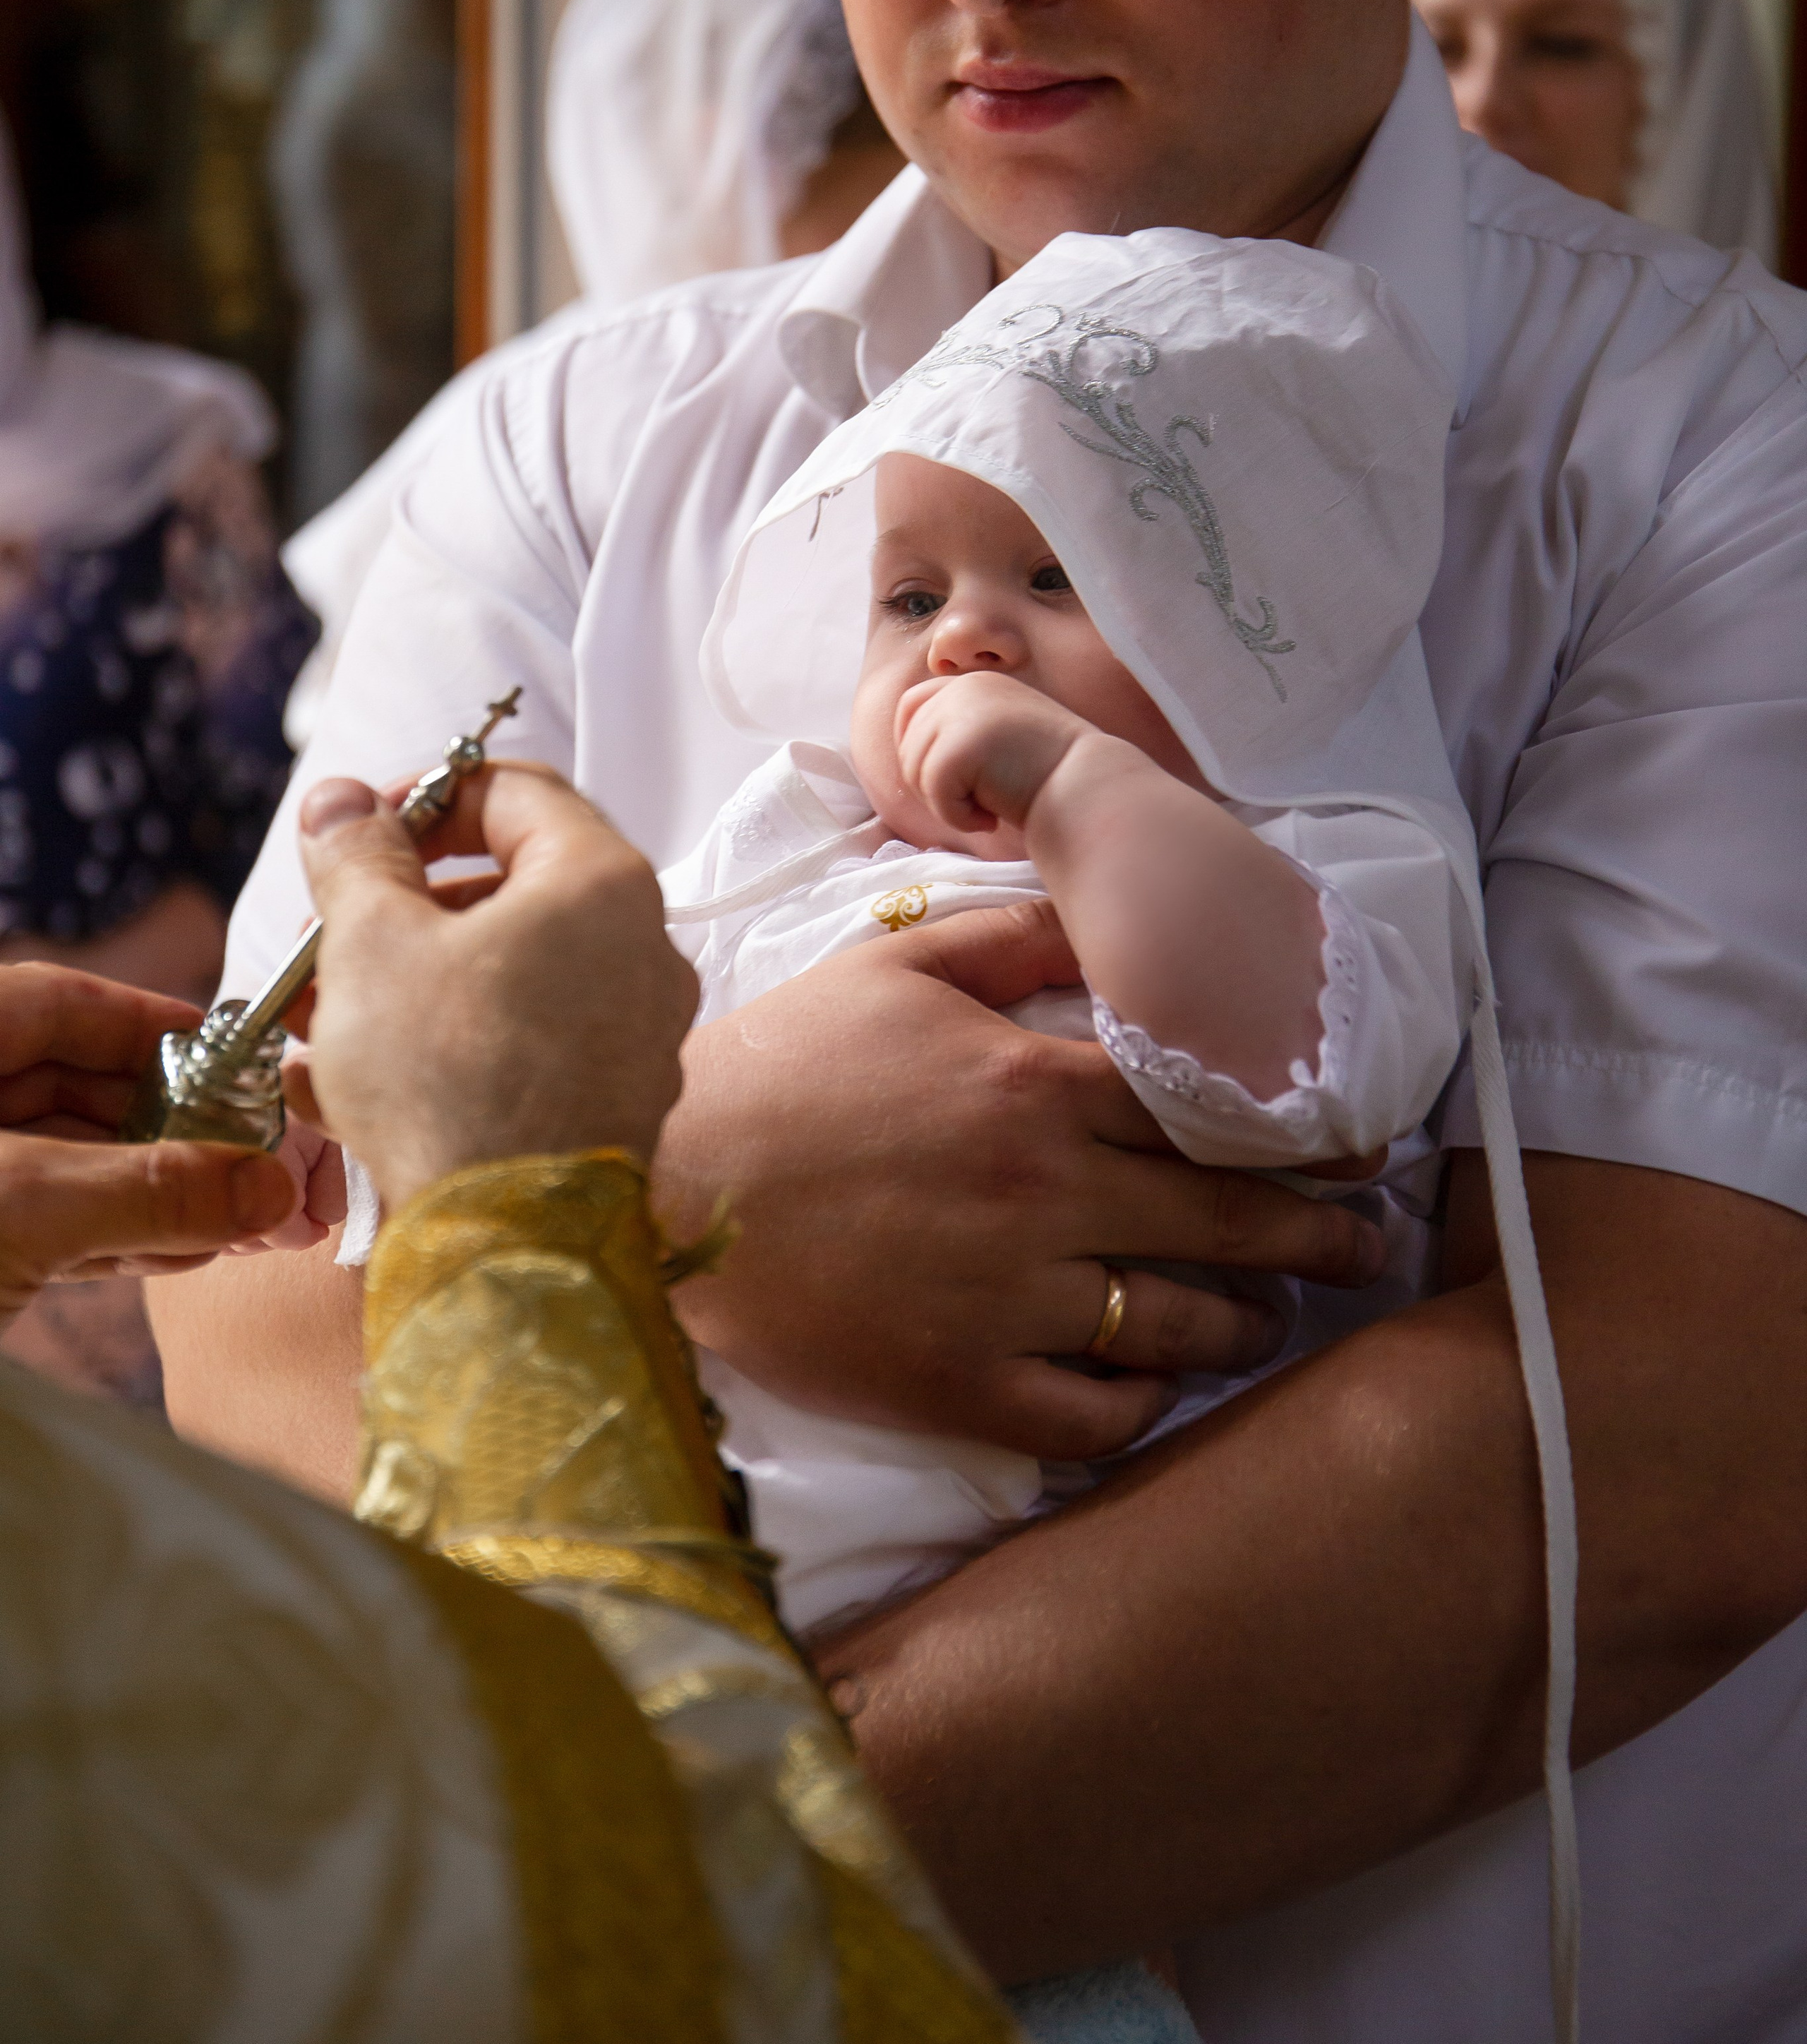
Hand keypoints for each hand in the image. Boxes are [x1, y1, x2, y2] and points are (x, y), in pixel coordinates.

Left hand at [0, 962, 297, 1323]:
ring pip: (70, 1163)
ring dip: (159, 1195)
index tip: (234, 1060)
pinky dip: (116, 1238)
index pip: (61, 1001)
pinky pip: (47, 1223)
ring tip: (240, 1221)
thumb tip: (270, 1187)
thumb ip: (148, 1191)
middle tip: (255, 1164)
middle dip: (174, 1130)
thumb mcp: (18, 1206)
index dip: (153, 1025)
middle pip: (78, 1087)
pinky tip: (184, 1252)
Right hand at [296, 762, 697, 1210]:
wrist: (506, 1248)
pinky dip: (444, 1047)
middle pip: (511, 887)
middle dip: (400, 907)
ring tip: (313, 1018)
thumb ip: (357, 856)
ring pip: (506, 975)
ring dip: (405, 982)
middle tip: (325, 930)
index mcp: (603, 883)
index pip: (516, 789)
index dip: (426, 795)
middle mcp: (644, 950)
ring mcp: (637, 1033)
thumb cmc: (449, 1081)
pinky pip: (521, 1046)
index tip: (357, 829)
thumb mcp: (373, 942)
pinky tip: (353, 1085)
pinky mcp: (614, 1102)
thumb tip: (342, 800)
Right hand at [656, 900, 1384, 1460]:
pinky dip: (1142, 1410)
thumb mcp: (893, 966)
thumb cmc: (781, 1067)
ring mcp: (1007, 1299)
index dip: (1300, 1133)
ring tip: (1275, 1324)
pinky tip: (1161, 1392)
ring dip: (1247, 1328)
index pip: (1211, 1112)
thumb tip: (1108, 916)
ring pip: (1177, 1328)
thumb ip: (1015, 935)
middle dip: (1321, 1238)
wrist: (660, 1184)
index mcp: (1034, 1085)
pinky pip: (1093, 1417)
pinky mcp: (961, 1387)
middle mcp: (1043, 1193)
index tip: (1357, 1150)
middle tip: (1371, 1249)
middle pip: (1226, 1221)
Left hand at [894, 672, 1086, 836]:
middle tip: (980, 800)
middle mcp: (965, 687)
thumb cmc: (1048, 775)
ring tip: (990, 806)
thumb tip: (905, 752)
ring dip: (947, 804)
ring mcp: (963, 711)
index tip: (948, 779)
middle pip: (908, 746)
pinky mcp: (962, 744)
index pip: (910, 706)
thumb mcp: (998, 734)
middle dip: (935, 786)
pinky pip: (932, 790)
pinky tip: (991, 818)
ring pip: (914, 770)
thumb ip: (958, 729)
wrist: (1088, 788)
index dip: (915, 747)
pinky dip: (957, 816)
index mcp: (974, 682)